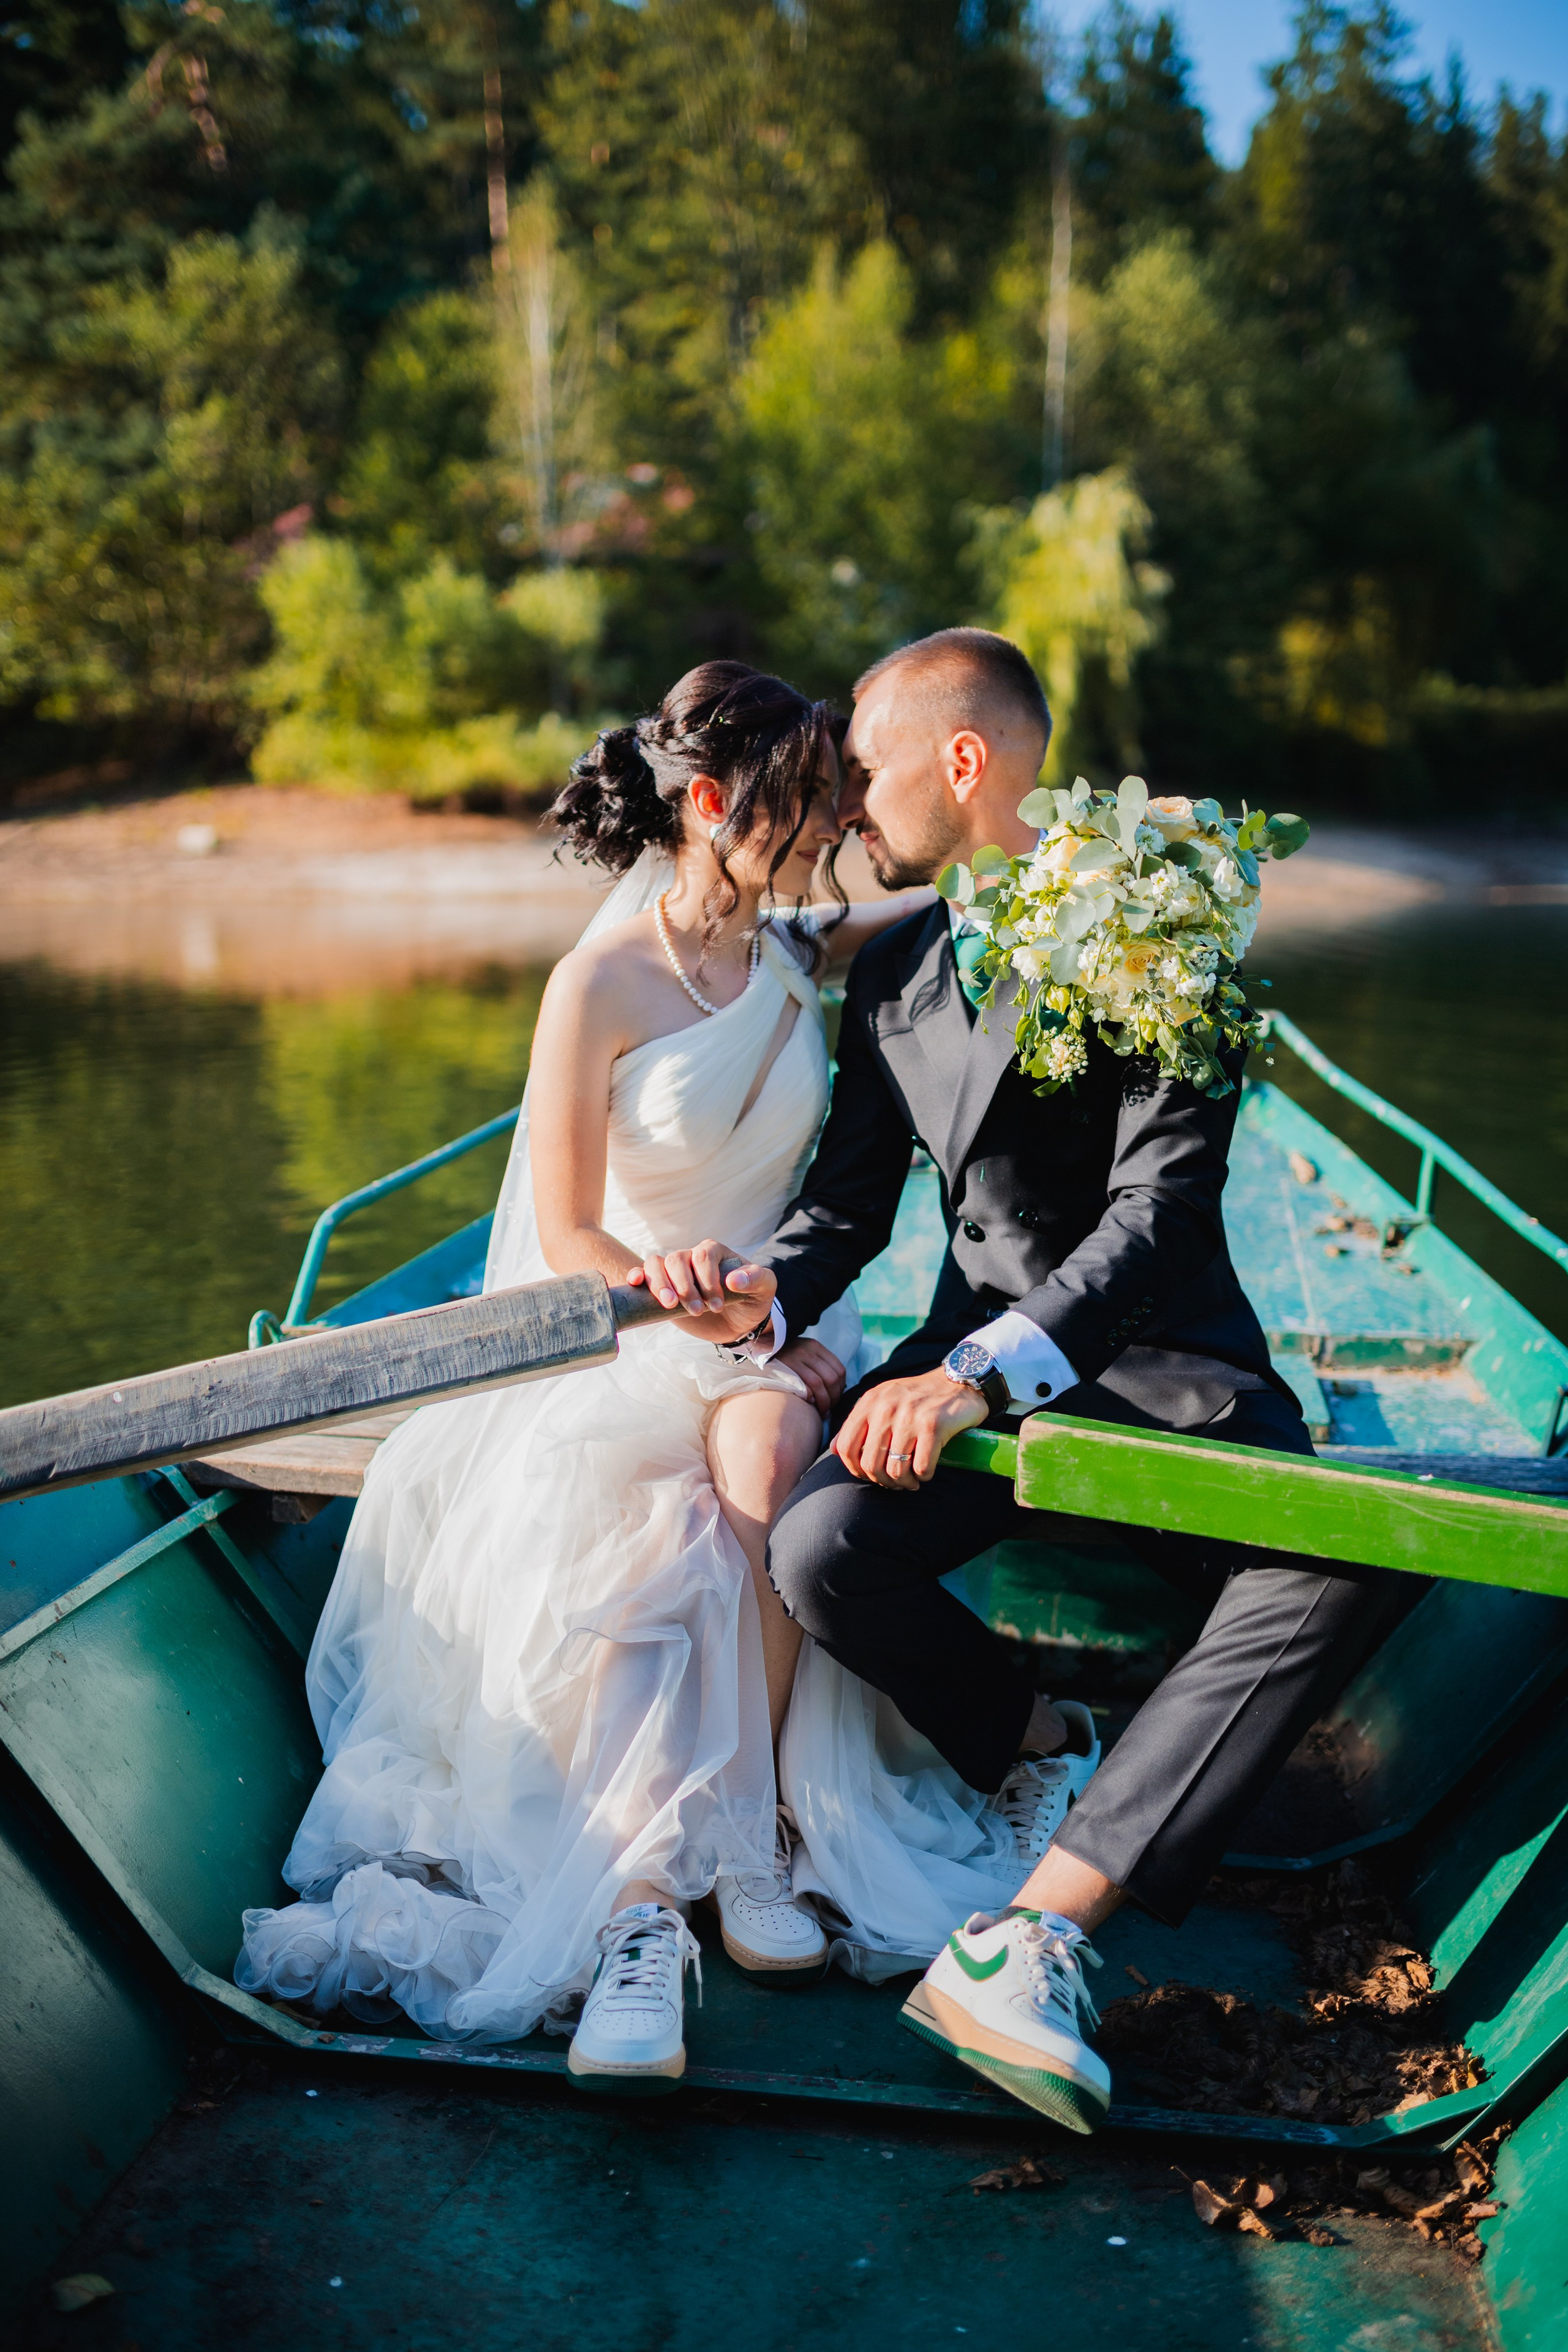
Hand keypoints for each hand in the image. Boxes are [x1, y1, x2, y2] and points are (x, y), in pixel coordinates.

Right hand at [634, 1238, 777, 1344]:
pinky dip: (636, 1275)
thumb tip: (735, 1280)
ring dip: (659, 1284)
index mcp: (714, 1251)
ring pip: (656, 1263)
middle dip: (684, 1286)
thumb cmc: (751, 1300)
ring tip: (670, 1305)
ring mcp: (675, 1272)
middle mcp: (692, 1257)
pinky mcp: (663, 1287)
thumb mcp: (765, 1289)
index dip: (707, 1280)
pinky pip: (643, 1273)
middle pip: (676, 1259)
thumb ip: (756, 1278)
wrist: (738, 1322)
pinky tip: (635, 1283)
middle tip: (697, 1310)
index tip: (717, 1305)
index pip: (703, 1255)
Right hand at [775, 1337, 845, 1414]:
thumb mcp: (802, 1352)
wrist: (757, 1348)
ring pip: (820, 1384)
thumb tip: (838, 1386)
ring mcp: (796, 1358)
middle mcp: (808, 1350)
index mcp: (815, 1347)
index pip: (839, 1370)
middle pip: (832, 1378)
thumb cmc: (781, 1357)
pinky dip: (810, 1398)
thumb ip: (818, 1364)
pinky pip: (805, 1386)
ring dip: (824, 1402)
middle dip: (834, 1398)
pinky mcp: (786, 1368)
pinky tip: (809, 1404)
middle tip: (828, 1409)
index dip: (841, 1388)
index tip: (835, 1399)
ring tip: (821, 1412)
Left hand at [833, 1366, 988, 1490]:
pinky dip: (923, 1476)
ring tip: (911, 1481)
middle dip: (882, 1482)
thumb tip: (833, 1450)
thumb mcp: (882, 1401)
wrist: (959, 1380)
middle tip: (896, 1483)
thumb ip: (857, 1424)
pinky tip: (926, 1472)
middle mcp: (885, 1407)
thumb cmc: (918, 1396)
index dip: (855, 1470)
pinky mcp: (933, 1425)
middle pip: (870, 1465)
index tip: (870, 1475)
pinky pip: (921, 1467)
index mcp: (869, 1402)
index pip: (846, 1447)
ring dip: (904, 1483)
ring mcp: (909, 1416)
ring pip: (895, 1470)